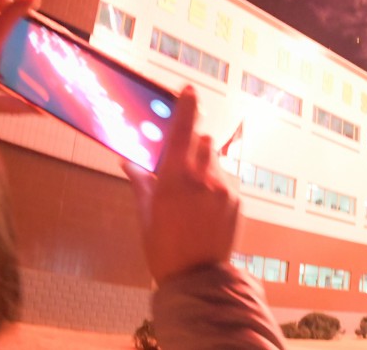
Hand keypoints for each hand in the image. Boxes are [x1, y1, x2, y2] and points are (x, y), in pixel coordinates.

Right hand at [123, 88, 238, 284]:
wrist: (197, 277)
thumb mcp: (146, 216)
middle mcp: (203, 178)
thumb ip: (141, 184)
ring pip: (215, 160)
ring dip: (205, 165)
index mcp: (175, 179)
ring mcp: (224, 188)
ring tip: (193, 194)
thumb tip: (129, 162)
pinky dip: (215, 184)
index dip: (187, 106)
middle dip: (192, 144)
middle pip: (202, 141)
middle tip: (181, 162)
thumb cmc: (163, 248)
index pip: (182, 130)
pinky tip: (205, 208)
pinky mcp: (237, 199)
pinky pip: (226, 179)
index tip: (189, 89)